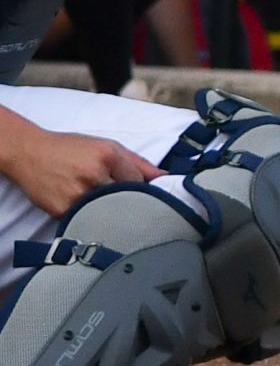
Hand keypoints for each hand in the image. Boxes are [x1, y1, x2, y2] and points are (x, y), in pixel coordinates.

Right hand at [0, 114, 155, 214]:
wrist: (29, 153)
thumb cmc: (71, 149)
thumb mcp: (107, 146)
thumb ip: (138, 162)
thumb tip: (165, 177)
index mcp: (107, 156)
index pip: (140, 182)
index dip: (142, 189)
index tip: (141, 193)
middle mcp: (93, 175)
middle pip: (127, 198)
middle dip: (129, 202)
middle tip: (127, 203)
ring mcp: (76, 195)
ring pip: (108, 212)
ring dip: (110, 211)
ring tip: (103, 202)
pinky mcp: (62, 211)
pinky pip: (86, 219)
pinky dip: (90, 216)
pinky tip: (86, 208)